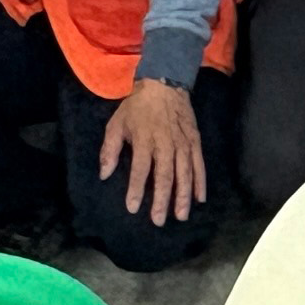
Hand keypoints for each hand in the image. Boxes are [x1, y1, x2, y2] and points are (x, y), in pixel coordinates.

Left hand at [97, 78, 208, 226]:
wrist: (165, 83)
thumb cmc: (137, 107)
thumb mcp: (117, 124)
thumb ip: (110, 150)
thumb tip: (104, 175)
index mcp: (144, 140)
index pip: (140, 169)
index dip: (136, 189)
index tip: (132, 208)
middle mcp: (165, 143)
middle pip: (164, 175)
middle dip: (161, 199)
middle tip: (158, 220)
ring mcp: (183, 143)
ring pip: (184, 173)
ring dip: (183, 195)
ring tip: (180, 215)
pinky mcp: (195, 141)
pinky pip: (199, 164)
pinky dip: (200, 182)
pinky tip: (200, 198)